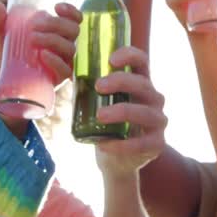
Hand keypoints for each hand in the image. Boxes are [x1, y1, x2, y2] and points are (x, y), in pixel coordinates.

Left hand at [0, 1, 82, 89]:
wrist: (4, 89)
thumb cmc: (9, 60)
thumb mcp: (3, 40)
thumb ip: (0, 24)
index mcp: (57, 35)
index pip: (75, 20)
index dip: (71, 11)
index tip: (55, 7)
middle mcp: (63, 49)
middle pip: (73, 31)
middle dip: (56, 24)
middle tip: (35, 25)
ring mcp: (62, 65)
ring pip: (70, 48)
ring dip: (53, 39)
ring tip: (32, 38)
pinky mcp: (58, 81)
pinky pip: (65, 70)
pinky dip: (55, 60)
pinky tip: (43, 55)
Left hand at [92, 46, 167, 178]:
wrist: (117, 160)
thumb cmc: (107, 125)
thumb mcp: (98, 103)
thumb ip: (86, 87)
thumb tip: (58, 66)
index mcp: (140, 83)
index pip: (141, 61)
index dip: (129, 55)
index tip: (111, 59)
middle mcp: (154, 99)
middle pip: (142, 84)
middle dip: (121, 82)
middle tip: (98, 86)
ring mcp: (158, 122)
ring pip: (145, 113)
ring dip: (122, 111)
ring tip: (100, 116)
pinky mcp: (156, 144)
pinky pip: (141, 143)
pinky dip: (121, 144)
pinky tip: (104, 144)